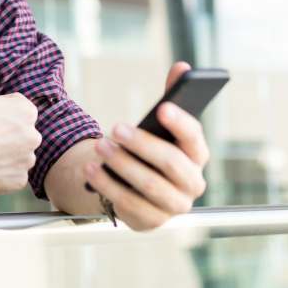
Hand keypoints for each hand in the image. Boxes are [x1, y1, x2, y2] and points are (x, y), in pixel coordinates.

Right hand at [0, 71, 40, 194]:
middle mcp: (33, 136)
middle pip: (21, 131)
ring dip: (5, 153)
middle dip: (6, 132)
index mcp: (26, 110)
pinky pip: (12, 175)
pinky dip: (0, 173)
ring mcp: (26, 161)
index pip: (17, 106)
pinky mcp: (18, 182)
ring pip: (18, 154)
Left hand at [84, 61, 210, 229]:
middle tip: (115, 129)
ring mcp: (174, 205)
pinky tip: (90, 170)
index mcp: (197, 155)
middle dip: (141, 145)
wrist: (136, 186)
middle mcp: (193, 183)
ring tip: (99, 146)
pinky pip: (129, 204)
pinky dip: (107, 186)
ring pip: (150, 186)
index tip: (162, 108)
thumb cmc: (151, 150)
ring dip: (122, 165)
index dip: (180, 123)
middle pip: (170, 163)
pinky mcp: (152, 221)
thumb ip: (172, 96)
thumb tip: (182, 67)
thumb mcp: (160, 126)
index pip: (194, 137)